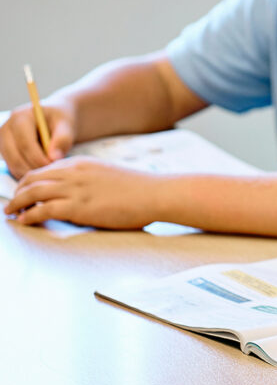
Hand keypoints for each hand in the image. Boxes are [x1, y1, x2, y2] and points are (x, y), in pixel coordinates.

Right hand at [0, 102, 74, 177]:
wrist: (56, 120)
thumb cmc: (61, 121)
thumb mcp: (67, 125)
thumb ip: (62, 139)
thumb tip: (54, 158)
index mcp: (20, 117)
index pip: (25, 143)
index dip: (38, 158)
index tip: (52, 166)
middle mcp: (6, 129)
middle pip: (15, 157)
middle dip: (34, 168)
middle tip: (51, 173)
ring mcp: (3, 141)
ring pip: (13, 165)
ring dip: (30, 172)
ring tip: (49, 172)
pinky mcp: (5, 152)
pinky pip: (13, 168)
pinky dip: (27, 173)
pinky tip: (42, 171)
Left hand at [5, 157, 159, 228]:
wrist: (155, 193)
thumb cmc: (139, 189)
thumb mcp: (107, 176)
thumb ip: (87, 182)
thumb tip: (75, 197)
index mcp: (81, 163)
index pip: (45, 169)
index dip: (30, 181)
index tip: (25, 192)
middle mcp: (74, 172)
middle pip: (33, 178)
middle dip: (18, 191)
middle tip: (13, 204)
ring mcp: (75, 189)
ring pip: (32, 192)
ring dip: (17, 204)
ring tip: (12, 214)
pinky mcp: (78, 207)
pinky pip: (42, 210)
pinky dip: (29, 216)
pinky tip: (24, 221)